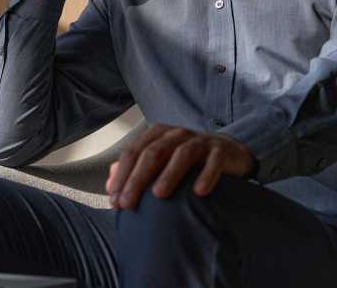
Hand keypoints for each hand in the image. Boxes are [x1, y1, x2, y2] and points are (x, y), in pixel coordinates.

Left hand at [105, 124, 255, 209]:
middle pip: (154, 153)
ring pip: (182, 154)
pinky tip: (199, 192)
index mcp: (158, 135)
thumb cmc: (186, 161)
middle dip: (138, 179)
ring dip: (169, 174)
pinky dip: (206, 175)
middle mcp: (177, 134)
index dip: (122, 175)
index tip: (114, 198)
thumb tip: (110, 185)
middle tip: (128, 203)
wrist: (227, 152)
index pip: (134, 152)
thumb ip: (134, 169)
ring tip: (158, 195)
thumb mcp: (159, 161)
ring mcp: (200, 141)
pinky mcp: (221, 151)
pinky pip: (214, 161)